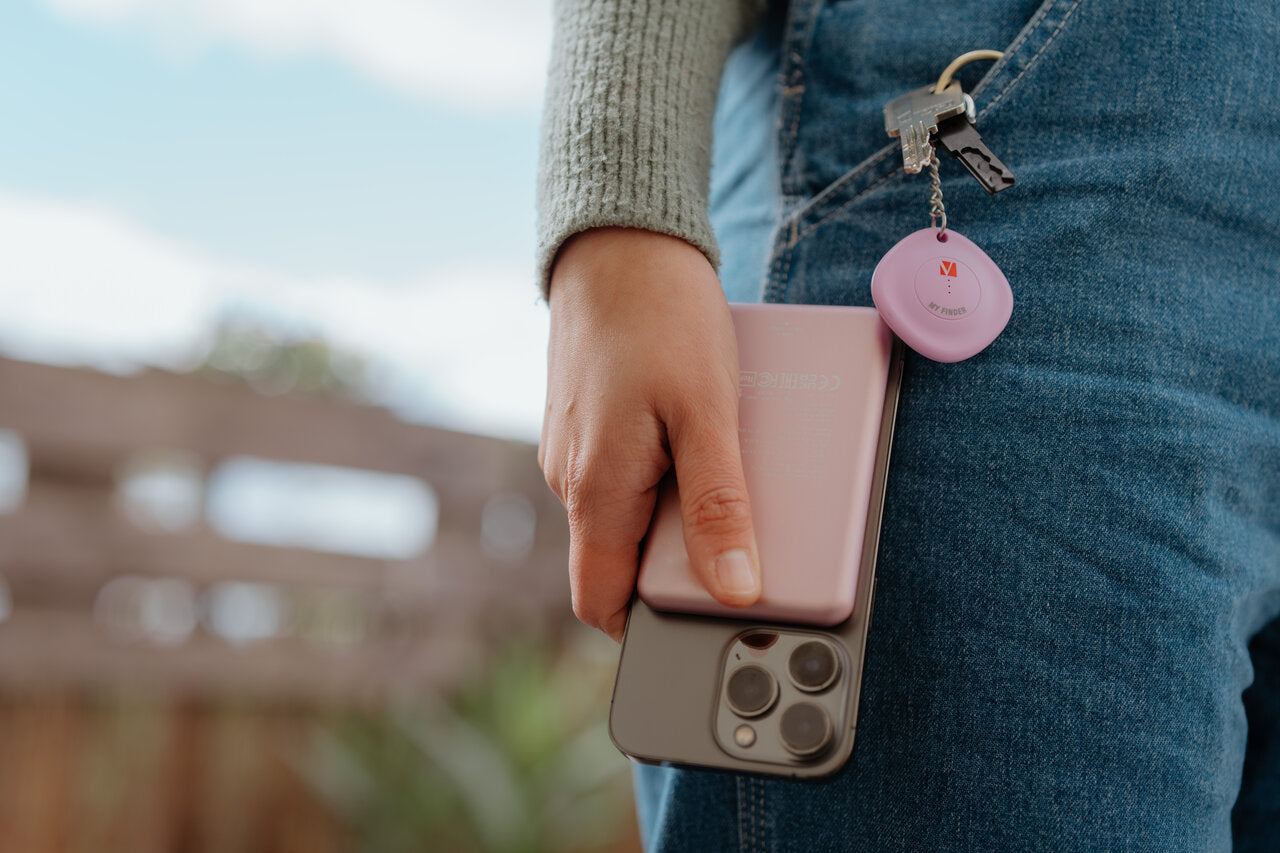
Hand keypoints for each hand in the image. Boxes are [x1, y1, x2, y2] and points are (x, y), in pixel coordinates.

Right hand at [540, 227, 761, 640]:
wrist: (617, 242)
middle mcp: (570, 479)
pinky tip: (700, 440)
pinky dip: (662, 475)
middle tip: (738, 540)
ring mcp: (573, 450)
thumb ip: (719, 506)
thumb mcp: (707, 414)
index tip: (702, 620)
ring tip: (727, 479)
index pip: (599, 602)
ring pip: (623, 515)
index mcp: (594, 490)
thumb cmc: (662, 317)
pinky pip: (622, 475)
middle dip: (675, 566)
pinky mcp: (586, 423)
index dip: (646, 626)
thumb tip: (734, 589)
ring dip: (673, 516)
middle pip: (617, 561)